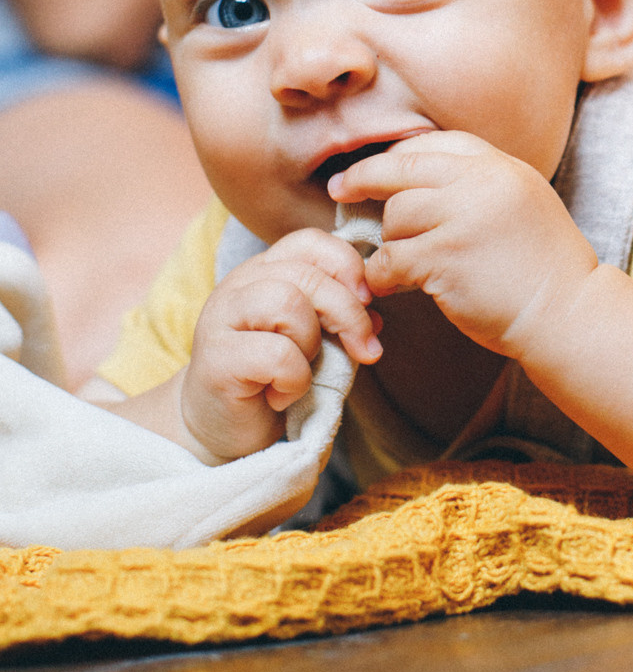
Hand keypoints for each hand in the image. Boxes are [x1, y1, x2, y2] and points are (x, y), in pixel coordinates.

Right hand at [181, 229, 381, 460]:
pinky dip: (293, 380)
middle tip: (364, 350)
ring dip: (312, 343)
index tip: (368, 302)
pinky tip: (280, 396)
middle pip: (307, 275)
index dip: (347, 266)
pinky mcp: (216, 359)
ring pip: (287, 303)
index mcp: (264, 271)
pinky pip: (276, 355)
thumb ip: (339, 321)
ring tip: (302, 370)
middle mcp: (238, 285)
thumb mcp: (314, 342)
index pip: (310, 242)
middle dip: (348, 313)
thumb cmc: (271, 380)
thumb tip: (377, 319)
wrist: (220, 429)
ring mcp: (220, 318)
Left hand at [329, 131, 598, 355]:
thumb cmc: (545, 268)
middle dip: (365, 178)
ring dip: (390, 240)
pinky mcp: (445, 258)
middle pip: (403, 167)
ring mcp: (462, 218)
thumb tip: (420, 180)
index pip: (435, 143)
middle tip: (339, 189)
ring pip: (395, 215)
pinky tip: (389, 285)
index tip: (374, 167)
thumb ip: (480, 185)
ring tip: (403, 263)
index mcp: (502, 166)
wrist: (570, 314)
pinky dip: (382, 274)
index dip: (399, 155)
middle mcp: (482, 182)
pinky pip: (391, 257)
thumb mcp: (522, 203)